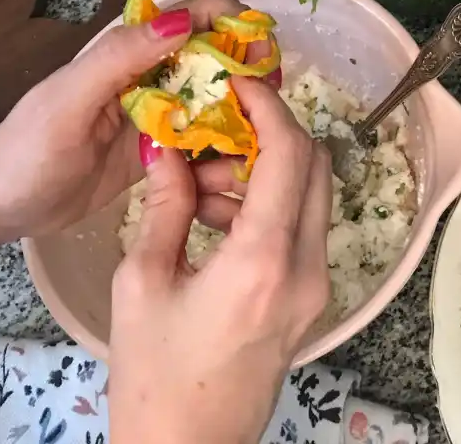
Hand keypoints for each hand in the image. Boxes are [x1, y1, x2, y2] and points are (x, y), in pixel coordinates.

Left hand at [0, 0, 254, 238]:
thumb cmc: (26, 149)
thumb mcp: (69, 99)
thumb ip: (121, 57)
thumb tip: (183, 20)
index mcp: (129, 51)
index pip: (193, 16)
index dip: (233, 24)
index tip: (260, 54)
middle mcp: (151, 76)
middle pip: (216, 58)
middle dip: (250, 71)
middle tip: (272, 104)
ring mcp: (158, 116)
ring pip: (217, 101)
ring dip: (243, 113)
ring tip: (262, 140)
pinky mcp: (161, 154)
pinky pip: (203, 143)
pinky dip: (224, 151)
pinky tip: (236, 169)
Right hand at [109, 78, 331, 443]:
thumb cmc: (153, 378)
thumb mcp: (142, 284)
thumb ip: (164, 206)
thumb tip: (169, 148)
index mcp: (263, 260)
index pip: (290, 154)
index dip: (268, 106)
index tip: (239, 82)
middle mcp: (308, 268)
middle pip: (315, 167)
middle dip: (272, 133)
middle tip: (220, 123)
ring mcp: (318, 286)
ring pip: (312, 196)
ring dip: (268, 171)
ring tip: (202, 181)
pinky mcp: (312, 301)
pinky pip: (303, 229)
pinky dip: (270, 205)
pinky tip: (216, 215)